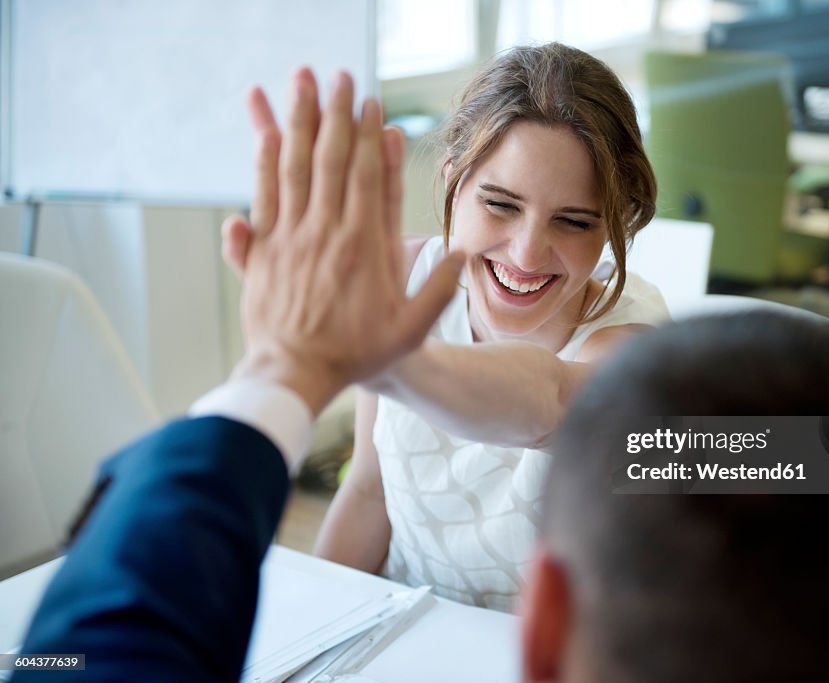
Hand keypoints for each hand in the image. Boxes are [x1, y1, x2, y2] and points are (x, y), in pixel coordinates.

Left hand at [231, 68, 462, 414]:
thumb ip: (437, 291)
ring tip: (299, 85)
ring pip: (293, 168)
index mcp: (362, 247)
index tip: (370, 103)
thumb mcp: (410, 330)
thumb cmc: (355, 353)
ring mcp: (290, 238)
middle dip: (334, 113)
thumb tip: (459, 252)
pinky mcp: (262, 250)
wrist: (293, 373)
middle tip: (336, 76)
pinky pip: (263, 197)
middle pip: (329, 160)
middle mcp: (325, 233)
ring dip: (297, 123)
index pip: (367, 178)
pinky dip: (264, 163)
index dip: (369, 137)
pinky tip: (266, 137)